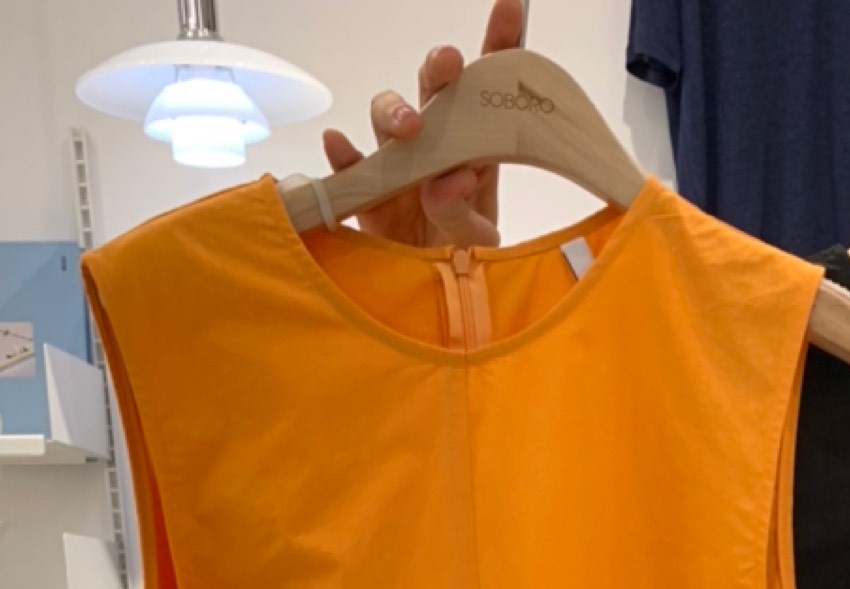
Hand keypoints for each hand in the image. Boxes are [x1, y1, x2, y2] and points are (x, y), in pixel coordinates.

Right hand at [319, 0, 522, 246]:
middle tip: (449, 67)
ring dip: (396, 112)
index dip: (497, 45)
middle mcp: (435, 144)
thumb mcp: (476, 243)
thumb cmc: (461, 258)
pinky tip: (339, 146)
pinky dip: (343, 155)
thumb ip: (465, 212)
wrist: (430, 298)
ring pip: (388, 115)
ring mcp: (398, 164)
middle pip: (433, 89)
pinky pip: (349, 166)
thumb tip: (448, 178)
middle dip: (438, 69)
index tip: (510, 10)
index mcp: (475, 147)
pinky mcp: (366, 192)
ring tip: (409, 130)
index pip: (487, 88)